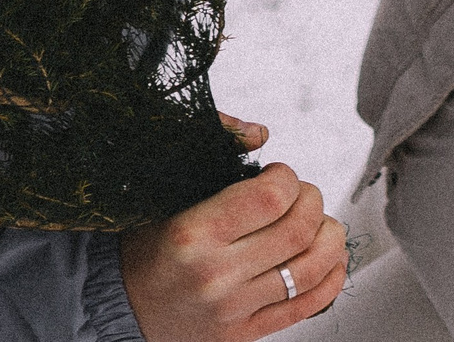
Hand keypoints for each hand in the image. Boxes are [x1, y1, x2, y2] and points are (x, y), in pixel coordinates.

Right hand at [119, 161, 347, 341]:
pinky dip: (332, 277)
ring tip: (319, 224)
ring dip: (330, 237)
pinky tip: (330, 257)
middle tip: (301, 195)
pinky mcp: (245, 334)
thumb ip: (215, 156)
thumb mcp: (169, 193)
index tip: (278, 174)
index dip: (287, 177)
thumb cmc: (149, 245)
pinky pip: (309, 305)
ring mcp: (233, 309)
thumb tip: (260, 132)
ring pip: (312, 268)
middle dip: (312, 200)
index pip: (271, 196)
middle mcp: (215, 275)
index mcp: (193, 233)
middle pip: (299, 229)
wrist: (122, 306)